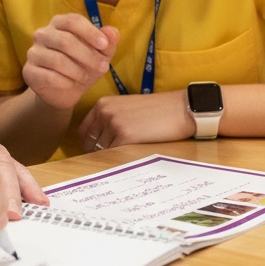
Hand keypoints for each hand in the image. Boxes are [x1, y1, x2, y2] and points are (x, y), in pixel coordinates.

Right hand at [23, 13, 118, 109]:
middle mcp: (42, 34)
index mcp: (59, 23)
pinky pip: (48, 76)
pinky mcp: (29, 71)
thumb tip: (112, 32)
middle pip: (65, 40)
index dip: (89, 32)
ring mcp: (33, 52)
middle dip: (88, 55)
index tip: (104, 45)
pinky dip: (65, 82)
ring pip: (57, 60)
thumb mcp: (100, 54)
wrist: (64, 91)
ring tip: (87, 78)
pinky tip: (72, 84)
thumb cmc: (83, 65)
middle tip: (103, 67)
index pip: (72, 20)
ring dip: (77, 71)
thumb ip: (108, 42)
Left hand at [78, 90, 194, 151]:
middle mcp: (104, 112)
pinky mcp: (124, 135)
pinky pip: (112, 154)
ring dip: (108, 157)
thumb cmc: (157, 110)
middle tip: (109, 161)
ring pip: (100, 150)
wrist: (180, 109)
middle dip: (97, 153)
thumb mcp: (127, 108)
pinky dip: (116, 159)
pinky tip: (126, 159)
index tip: (97, 153)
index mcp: (103, 103)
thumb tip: (97, 141)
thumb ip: (110, 118)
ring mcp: (113, 123)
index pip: (84, 130)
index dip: (88, 144)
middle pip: (90, 142)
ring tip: (121, 159)